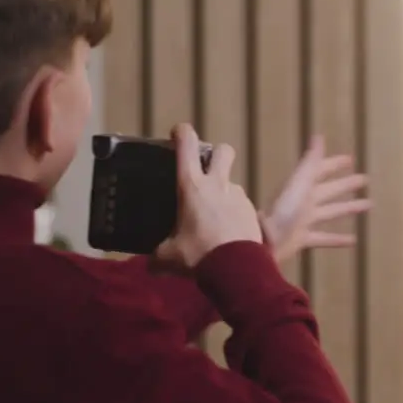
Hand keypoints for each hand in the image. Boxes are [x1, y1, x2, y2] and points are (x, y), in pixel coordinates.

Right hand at [154, 124, 262, 270]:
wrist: (237, 270)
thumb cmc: (198, 256)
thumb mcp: (169, 257)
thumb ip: (158, 256)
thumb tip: (151, 266)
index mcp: (191, 186)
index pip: (187, 144)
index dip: (182, 133)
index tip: (178, 134)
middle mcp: (216, 184)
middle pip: (223, 150)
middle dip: (216, 153)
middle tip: (206, 169)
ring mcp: (237, 196)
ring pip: (231, 183)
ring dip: (223, 193)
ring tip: (213, 218)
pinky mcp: (251, 212)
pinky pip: (240, 206)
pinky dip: (234, 214)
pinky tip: (227, 233)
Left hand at [262, 135, 371, 262]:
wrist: (267, 238)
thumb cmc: (284, 210)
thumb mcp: (300, 183)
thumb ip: (311, 162)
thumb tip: (318, 136)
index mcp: (303, 185)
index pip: (321, 169)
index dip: (335, 163)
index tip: (351, 159)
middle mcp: (304, 201)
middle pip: (329, 190)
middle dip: (346, 184)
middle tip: (364, 180)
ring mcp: (304, 220)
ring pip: (331, 212)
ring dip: (348, 208)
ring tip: (368, 205)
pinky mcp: (303, 238)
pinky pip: (324, 237)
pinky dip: (338, 239)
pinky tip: (354, 241)